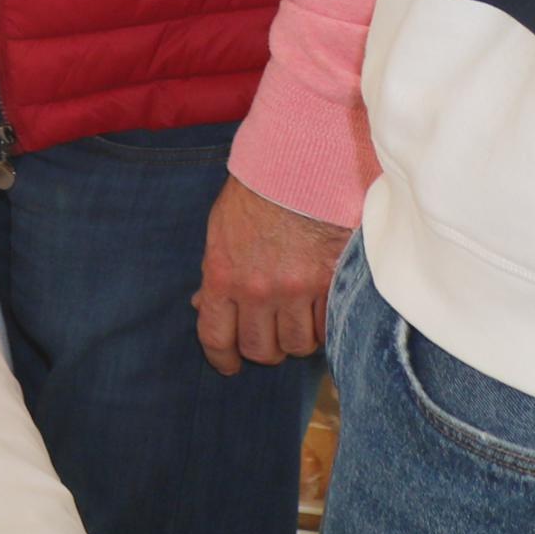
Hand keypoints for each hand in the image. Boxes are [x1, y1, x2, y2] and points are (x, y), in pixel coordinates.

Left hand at [191, 176, 348, 374]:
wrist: (299, 168)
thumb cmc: (256, 194)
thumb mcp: (220, 230)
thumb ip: (216, 272)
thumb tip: (204, 304)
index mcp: (222, 275)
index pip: (215, 336)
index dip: (223, 358)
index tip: (230, 366)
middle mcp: (257, 290)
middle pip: (261, 349)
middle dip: (264, 349)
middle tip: (270, 335)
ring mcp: (295, 290)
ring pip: (298, 345)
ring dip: (298, 339)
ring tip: (298, 321)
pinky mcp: (330, 284)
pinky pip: (328, 327)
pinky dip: (324, 327)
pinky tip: (321, 312)